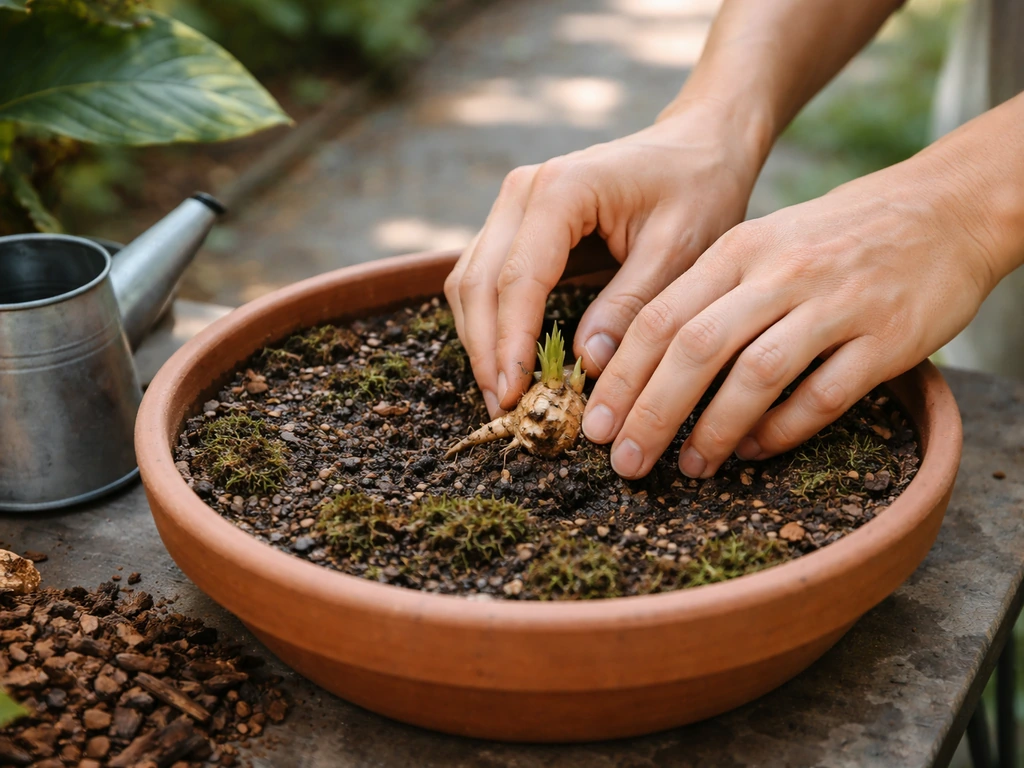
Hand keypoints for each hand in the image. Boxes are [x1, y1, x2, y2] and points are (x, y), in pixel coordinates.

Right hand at [444, 99, 766, 415]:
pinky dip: (487, 320)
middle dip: (486, 350)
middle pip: (479, 281)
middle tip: (501, 408)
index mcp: (562, 189)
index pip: (518, 278)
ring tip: (499, 393)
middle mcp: (524, 190)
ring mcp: (514, 202)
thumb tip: (586, 364)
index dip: (512, 344)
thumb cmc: (697, 190)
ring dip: (479, 339)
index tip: (514, 395)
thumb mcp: (679, 249)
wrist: (698, 146)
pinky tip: (505, 359)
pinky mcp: (516, 220)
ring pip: (470, 280)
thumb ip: (631, 304)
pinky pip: (482, 274)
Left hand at [582, 153, 1001, 478]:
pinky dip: (782, 430)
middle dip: (649, 412)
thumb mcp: (764, 242)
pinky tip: (753, 451)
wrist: (943, 208)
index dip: (621, 376)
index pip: (660, 316)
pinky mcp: (886, 337)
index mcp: (739, 249)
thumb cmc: (836, 236)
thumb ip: (710, 292)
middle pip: (695, 348)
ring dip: (712, 430)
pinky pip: (823, 395)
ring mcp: (835, 304)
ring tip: (688, 467)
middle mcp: (780, 273)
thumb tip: (647, 363)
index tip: (594, 423)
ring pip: (754, 374)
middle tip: (623, 461)